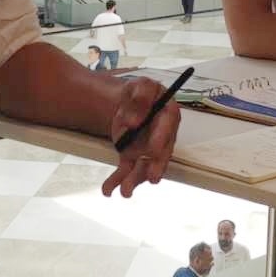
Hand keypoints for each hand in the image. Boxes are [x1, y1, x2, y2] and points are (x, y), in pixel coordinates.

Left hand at [101, 77, 180, 197]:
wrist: (128, 102)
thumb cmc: (140, 92)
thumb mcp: (141, 84)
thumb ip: (141, 96)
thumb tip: (134, 120)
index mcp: (168, 115)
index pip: (167, 128)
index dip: (161, 138)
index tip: (153, 149)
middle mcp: (162, 136)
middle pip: (160, 153)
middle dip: (155, 166)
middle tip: (151, 178)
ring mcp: (147, 149)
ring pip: (143, 166)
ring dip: (135, 180)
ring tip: (125, 191)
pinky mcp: (133, 156)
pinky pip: (126, 170)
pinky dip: (117, 180)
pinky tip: (108, 190)